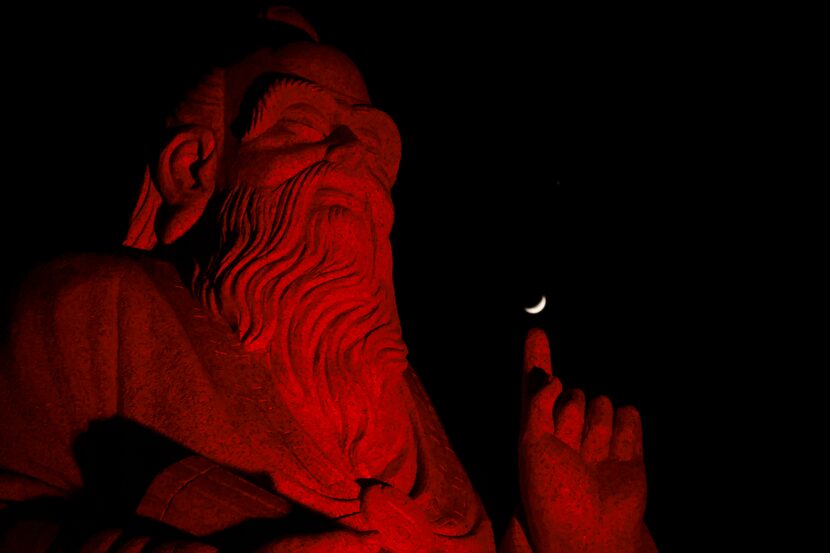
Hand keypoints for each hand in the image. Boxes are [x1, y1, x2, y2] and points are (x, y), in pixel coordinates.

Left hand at [518, 329, 655, 552]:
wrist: (590, 532)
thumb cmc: (551, 493)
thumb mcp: (531, 444)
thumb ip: (537, 403)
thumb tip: (553, 377)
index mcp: (538, 428)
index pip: (536, 385)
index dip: (536, 356)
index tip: (536, 331)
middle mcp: (567, 428)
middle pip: (574, 392)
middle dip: (572, 416)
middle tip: (570, 455)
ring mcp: (598, 436)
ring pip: (601, 401)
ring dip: (597, 428)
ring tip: (591, 463)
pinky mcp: (628, 445)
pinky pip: (629, 413)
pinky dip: (624, 430)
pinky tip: (615, 457)